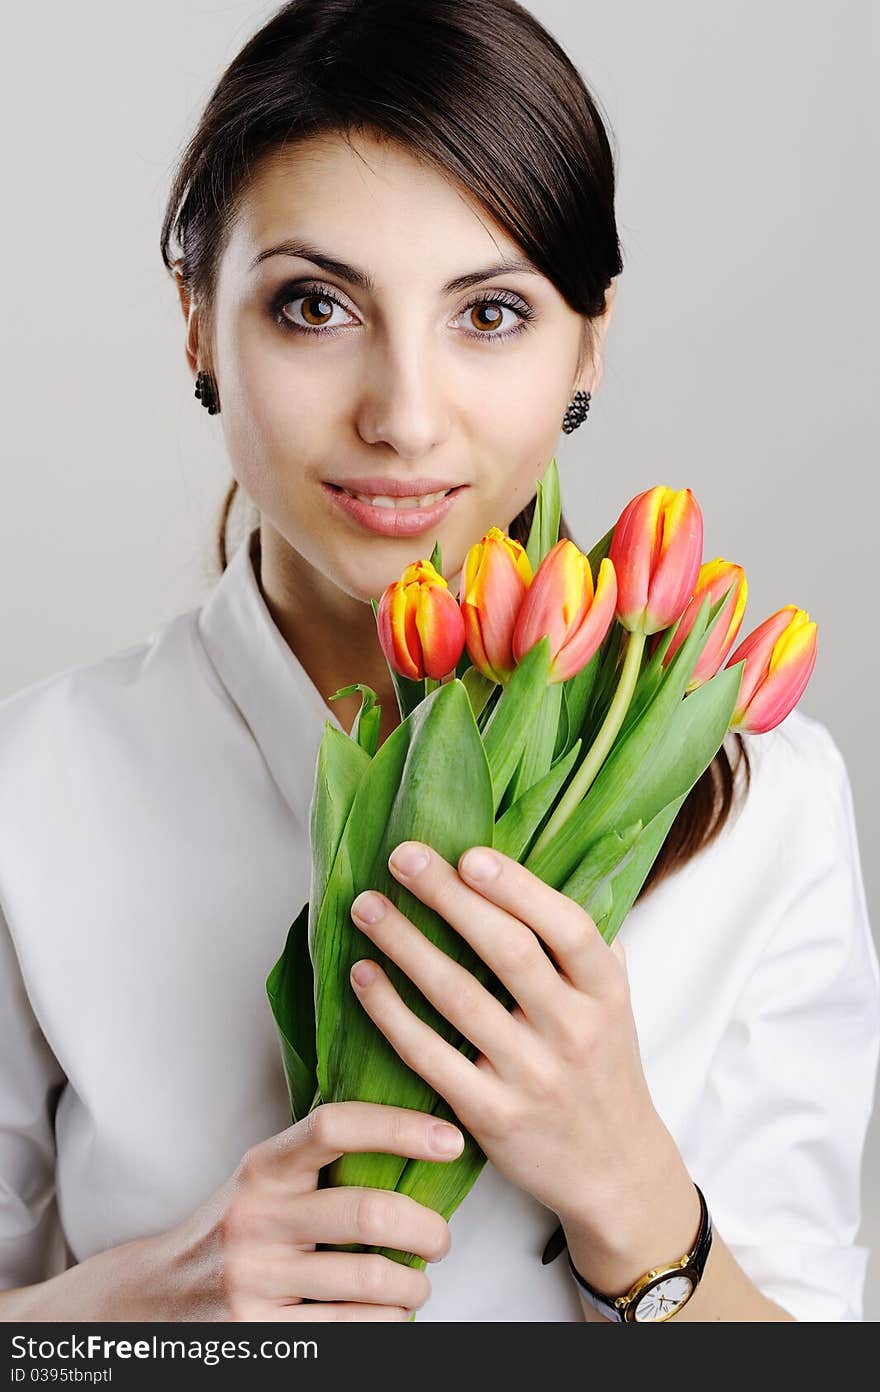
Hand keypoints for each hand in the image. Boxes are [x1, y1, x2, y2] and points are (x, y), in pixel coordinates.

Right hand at [153, 1101, 458, 1320]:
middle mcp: (255, 1217)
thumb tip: (420, 1138)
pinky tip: (389, 1311)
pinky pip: (352, 1329)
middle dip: (427, 1227)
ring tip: (417, 1281)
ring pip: (370, 1279)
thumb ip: (320, 1160)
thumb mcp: (263, 1181)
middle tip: (440, 1238)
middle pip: (368, 1211)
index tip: (449, 1139)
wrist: (157, 1297)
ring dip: (414, 1284)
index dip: (399, 1126)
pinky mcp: (259, 1334)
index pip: (334, 1127)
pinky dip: (388, 1321)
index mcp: (262, 1167)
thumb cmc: (237, 1228)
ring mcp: (254, 1279)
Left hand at [348, 841, 672, 1236]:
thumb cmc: (604, 1069)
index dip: (518, 888)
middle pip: (507, 952)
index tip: (469, 855)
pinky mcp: (491, 1115)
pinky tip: (364, 976)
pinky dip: (391, 1013)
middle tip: (402, 857)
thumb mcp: (616, 1003)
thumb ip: (587, 945)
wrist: (614, 1171)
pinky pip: (429, 1055)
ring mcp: (532, 1076)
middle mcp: (574, 1031)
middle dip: (449, 897)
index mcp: (606, 992)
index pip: (568, 927)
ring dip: (406, 945)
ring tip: (366, 907)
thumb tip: (544, 874)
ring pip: (459, 998)